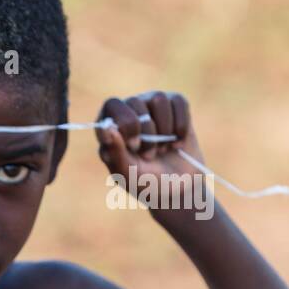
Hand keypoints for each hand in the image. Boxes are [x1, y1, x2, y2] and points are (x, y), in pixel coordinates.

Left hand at [96, 91, 207, 214]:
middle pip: (135, 102)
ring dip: (164, 130)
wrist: (178, 188)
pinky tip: (177, 143)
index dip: (125, 123)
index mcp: (110, 127)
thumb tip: (107, 129)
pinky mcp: (175, 106)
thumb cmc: (146, 183)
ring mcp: (151, 106)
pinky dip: (181, 126)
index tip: (134, 146)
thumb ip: (115, 152)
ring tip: (162, 149)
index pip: (112, 105)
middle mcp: (129, 112)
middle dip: (147, 132)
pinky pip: (179, 102)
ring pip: (158, 99)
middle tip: (148, 155)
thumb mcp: (128, 174)